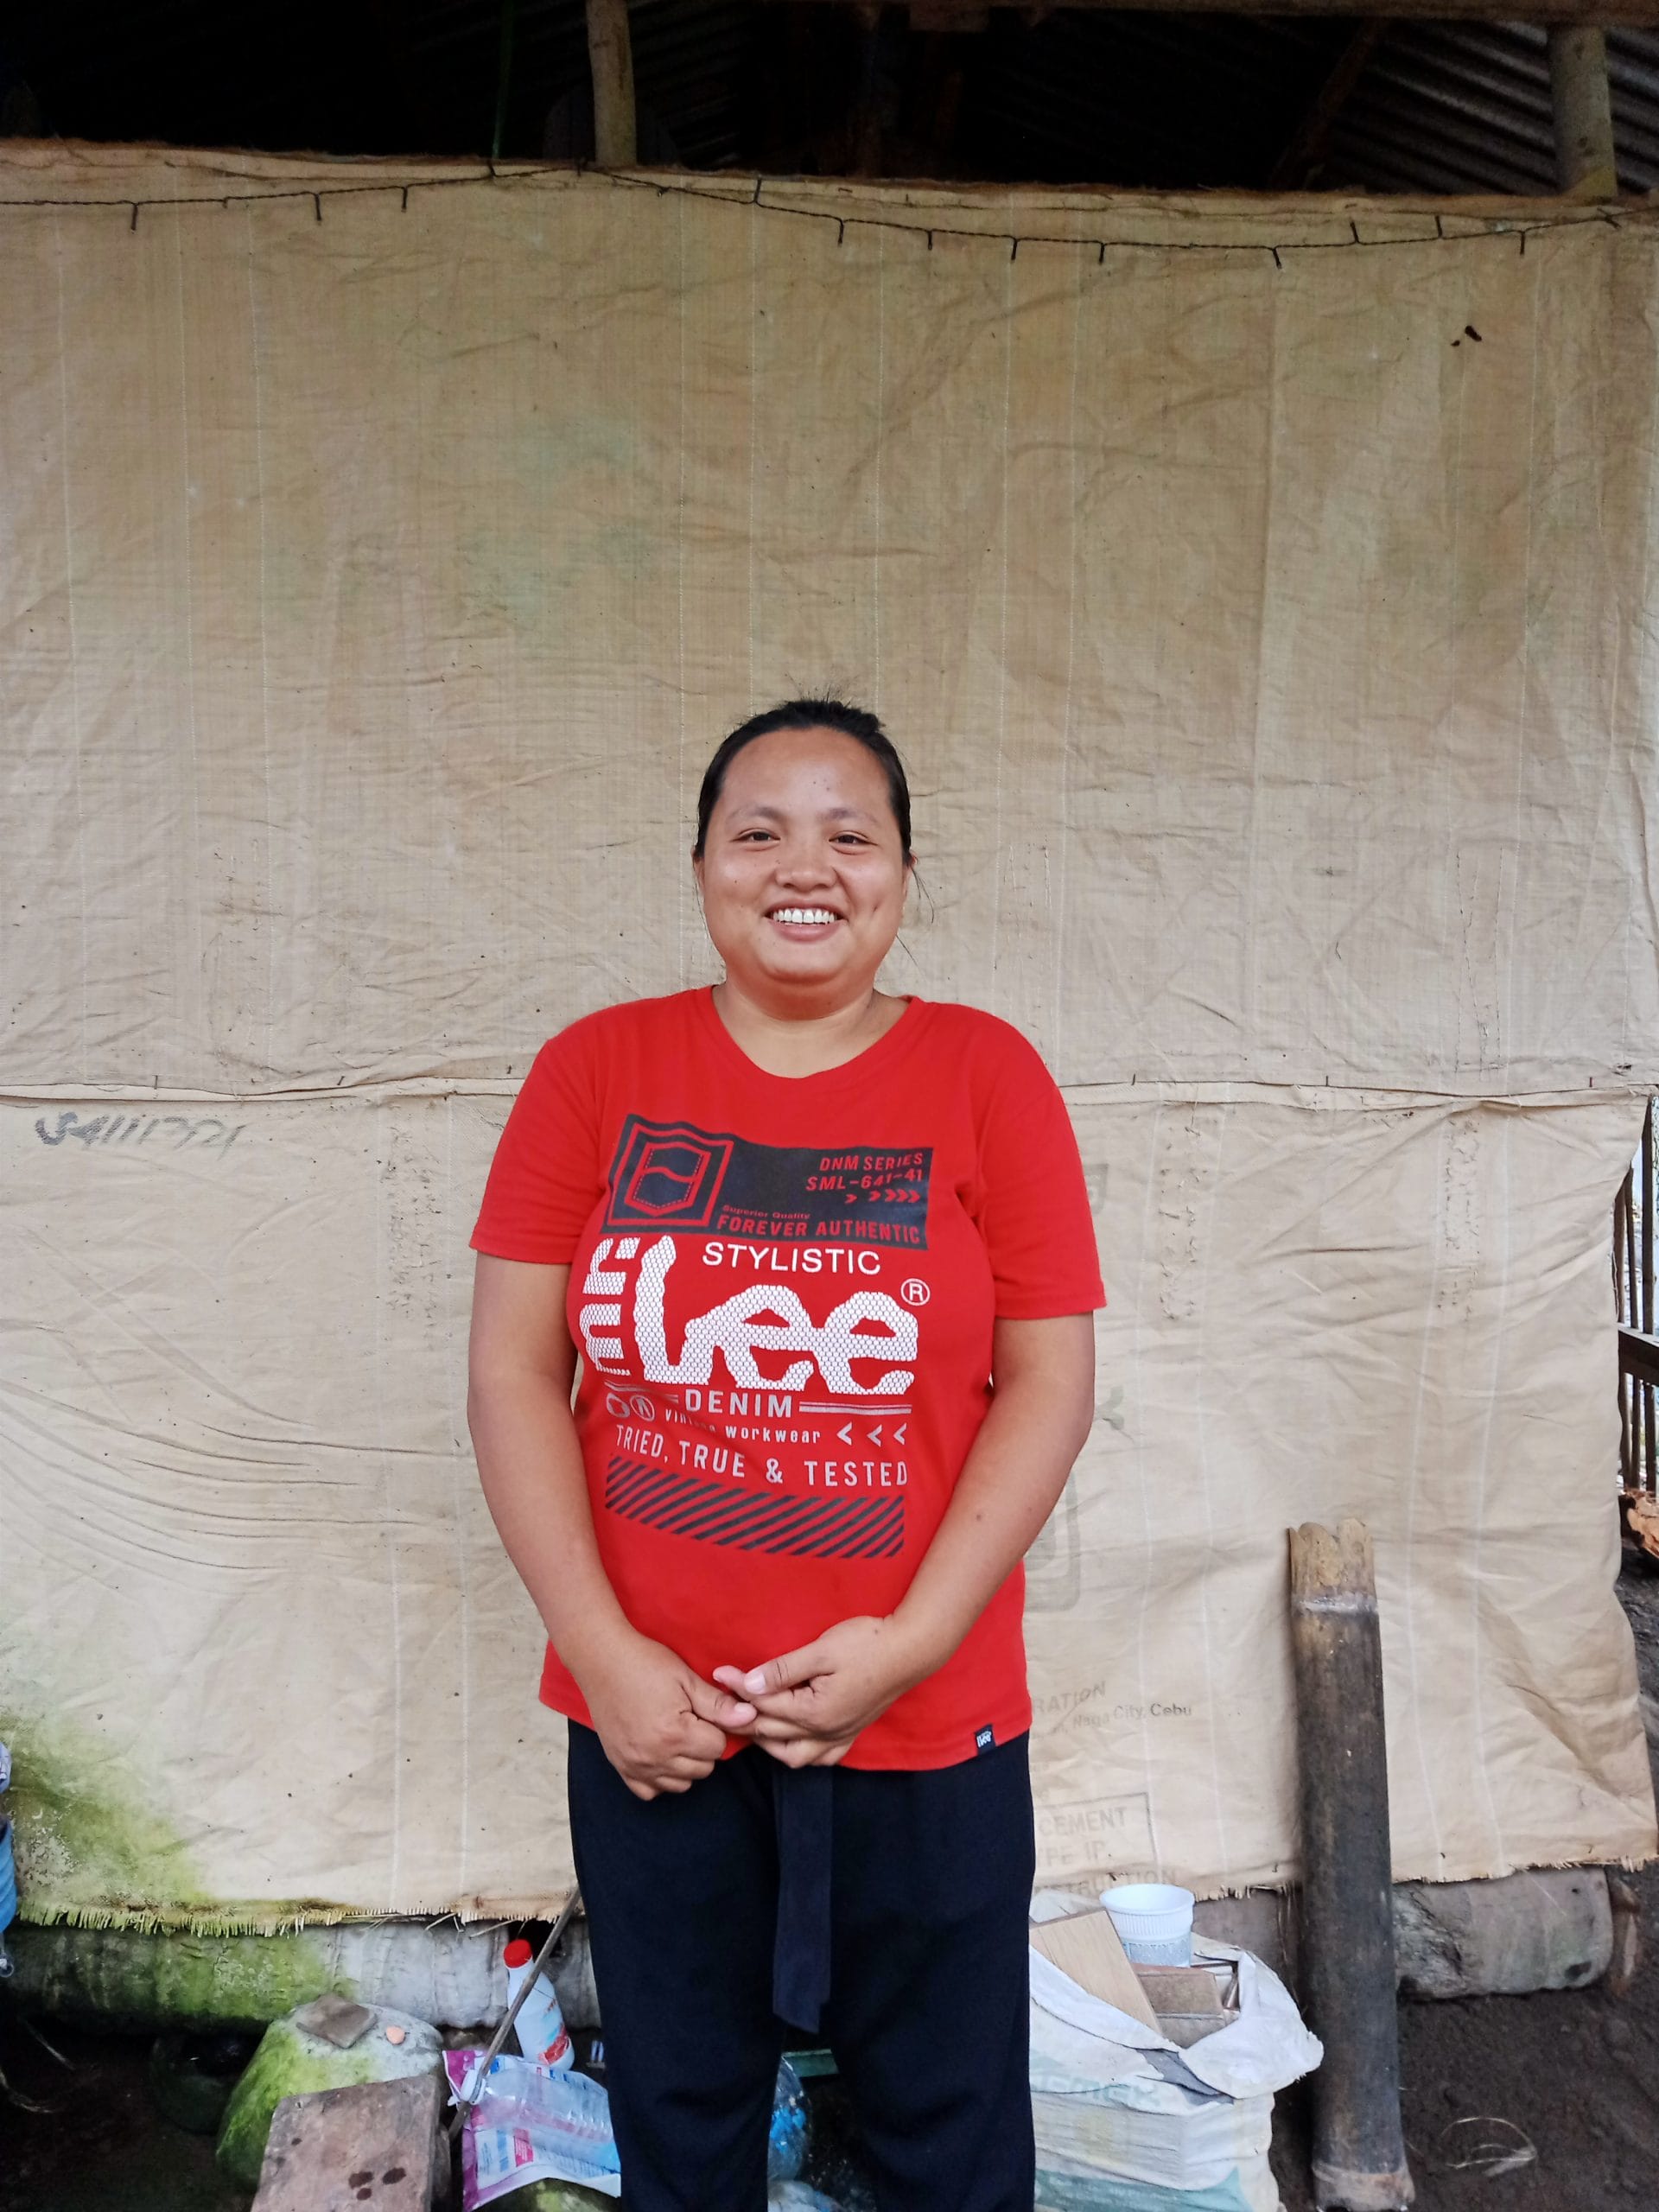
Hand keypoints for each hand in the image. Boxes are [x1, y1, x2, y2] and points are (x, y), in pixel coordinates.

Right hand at [575, 1628, 756, 1799]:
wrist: (601, 1659)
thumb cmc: (646, 1663)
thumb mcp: (686, 1678)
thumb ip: (718, 1704)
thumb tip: (750, 1717)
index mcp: (674, 1734)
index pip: (717, 1748)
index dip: (716, 1727)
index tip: (703, 1711)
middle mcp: (654, 1757)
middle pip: (703, 1769)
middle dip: (703, 1746)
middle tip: (689, 1720)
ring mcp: (635, 1766)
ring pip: (681, 1784)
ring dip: (685, 1763)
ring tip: (675, 1734)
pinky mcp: (620, 1767)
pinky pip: (650, 1791)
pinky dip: (660, 1778)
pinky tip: (659, 1753)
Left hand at [712, 1615, 931, 1768]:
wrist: (911, 1650)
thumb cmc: (868, 1643)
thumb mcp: (822, 1650)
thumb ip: (783, 1670)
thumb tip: (748, 1684)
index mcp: (815, 1712)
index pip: (765, 1705)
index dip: (738, 1688)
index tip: (719, 1673)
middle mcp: (826, 1732)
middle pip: (772, 1732)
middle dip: (744, 1714)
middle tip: (724, 1698)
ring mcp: (841, 1736)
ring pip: (793, 1755)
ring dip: (769, 1742)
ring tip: (751, 1720)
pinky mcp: (852, 1732)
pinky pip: (822, 1757)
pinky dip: (801, 1752)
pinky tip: (792, 1739)